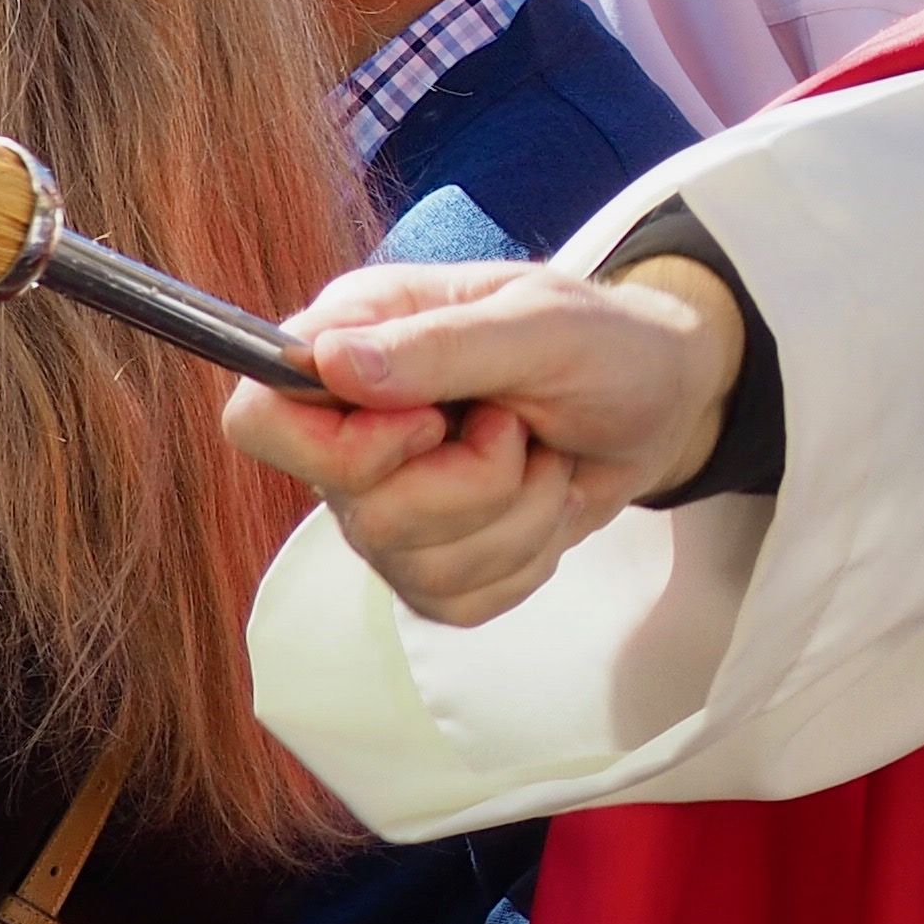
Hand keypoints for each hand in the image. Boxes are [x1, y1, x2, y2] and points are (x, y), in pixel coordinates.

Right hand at [221, 255, 748, 628]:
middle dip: (471, 479)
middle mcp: (351, 432)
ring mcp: (386, 508)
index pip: (258, 416)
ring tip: (541, 454)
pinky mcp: (431, 567)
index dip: (339, 443)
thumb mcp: (539, 323)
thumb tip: (330, 363)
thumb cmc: (604, 342)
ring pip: (413, 565)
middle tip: (518, 425)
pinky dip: (527, 556)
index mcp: (355, 344)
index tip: (430, 423)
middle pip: (351, 507)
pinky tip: (544, 500)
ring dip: (516, 514)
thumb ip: (438, 345)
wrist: (665, 401)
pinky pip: (458, 600)